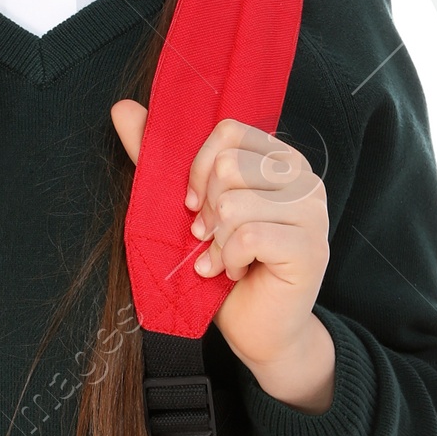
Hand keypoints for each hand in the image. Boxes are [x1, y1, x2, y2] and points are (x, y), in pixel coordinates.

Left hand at [110, 104, 336, 412]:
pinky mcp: (310, 248)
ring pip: (235, 204)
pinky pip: (248, 235)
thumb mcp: (187, 207)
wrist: (257, 327)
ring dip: (217, 242)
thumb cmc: (226, 265)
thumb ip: (160, 159)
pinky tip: (235, 272)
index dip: (199, 169)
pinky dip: (229, 259)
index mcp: (280, 160)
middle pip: (228, 167)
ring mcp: (313, 213)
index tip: (194, 205)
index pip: (229, 132)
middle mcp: (305, 179)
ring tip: (225, 259)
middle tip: (213, 239)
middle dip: (207, 212)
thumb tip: (122, 108)